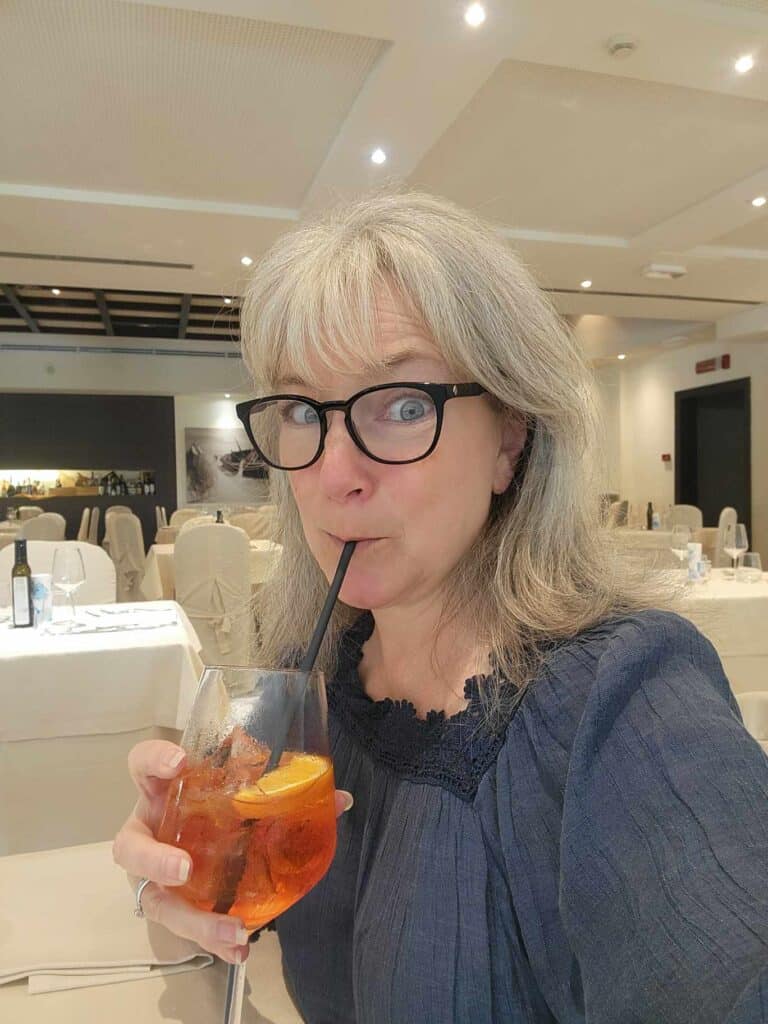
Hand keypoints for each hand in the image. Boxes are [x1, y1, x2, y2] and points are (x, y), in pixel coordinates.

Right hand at [113, 740, 352, 964]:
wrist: (206, 837)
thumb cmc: (220, 807)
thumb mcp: (246, 793)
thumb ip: (286, 791)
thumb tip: (340, 800)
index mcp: (164, 792)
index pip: (142, 765)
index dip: (153, 760)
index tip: (180, 762)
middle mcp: (151, 831)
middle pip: (129, 847)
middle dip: (153, 859)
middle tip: (184, 869)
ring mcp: (155, 871)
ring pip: (155, 900)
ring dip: (190, 917)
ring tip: (231, 929)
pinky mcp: (170, 903)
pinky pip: (184, 926)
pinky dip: (212, 939)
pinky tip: (239, 949)